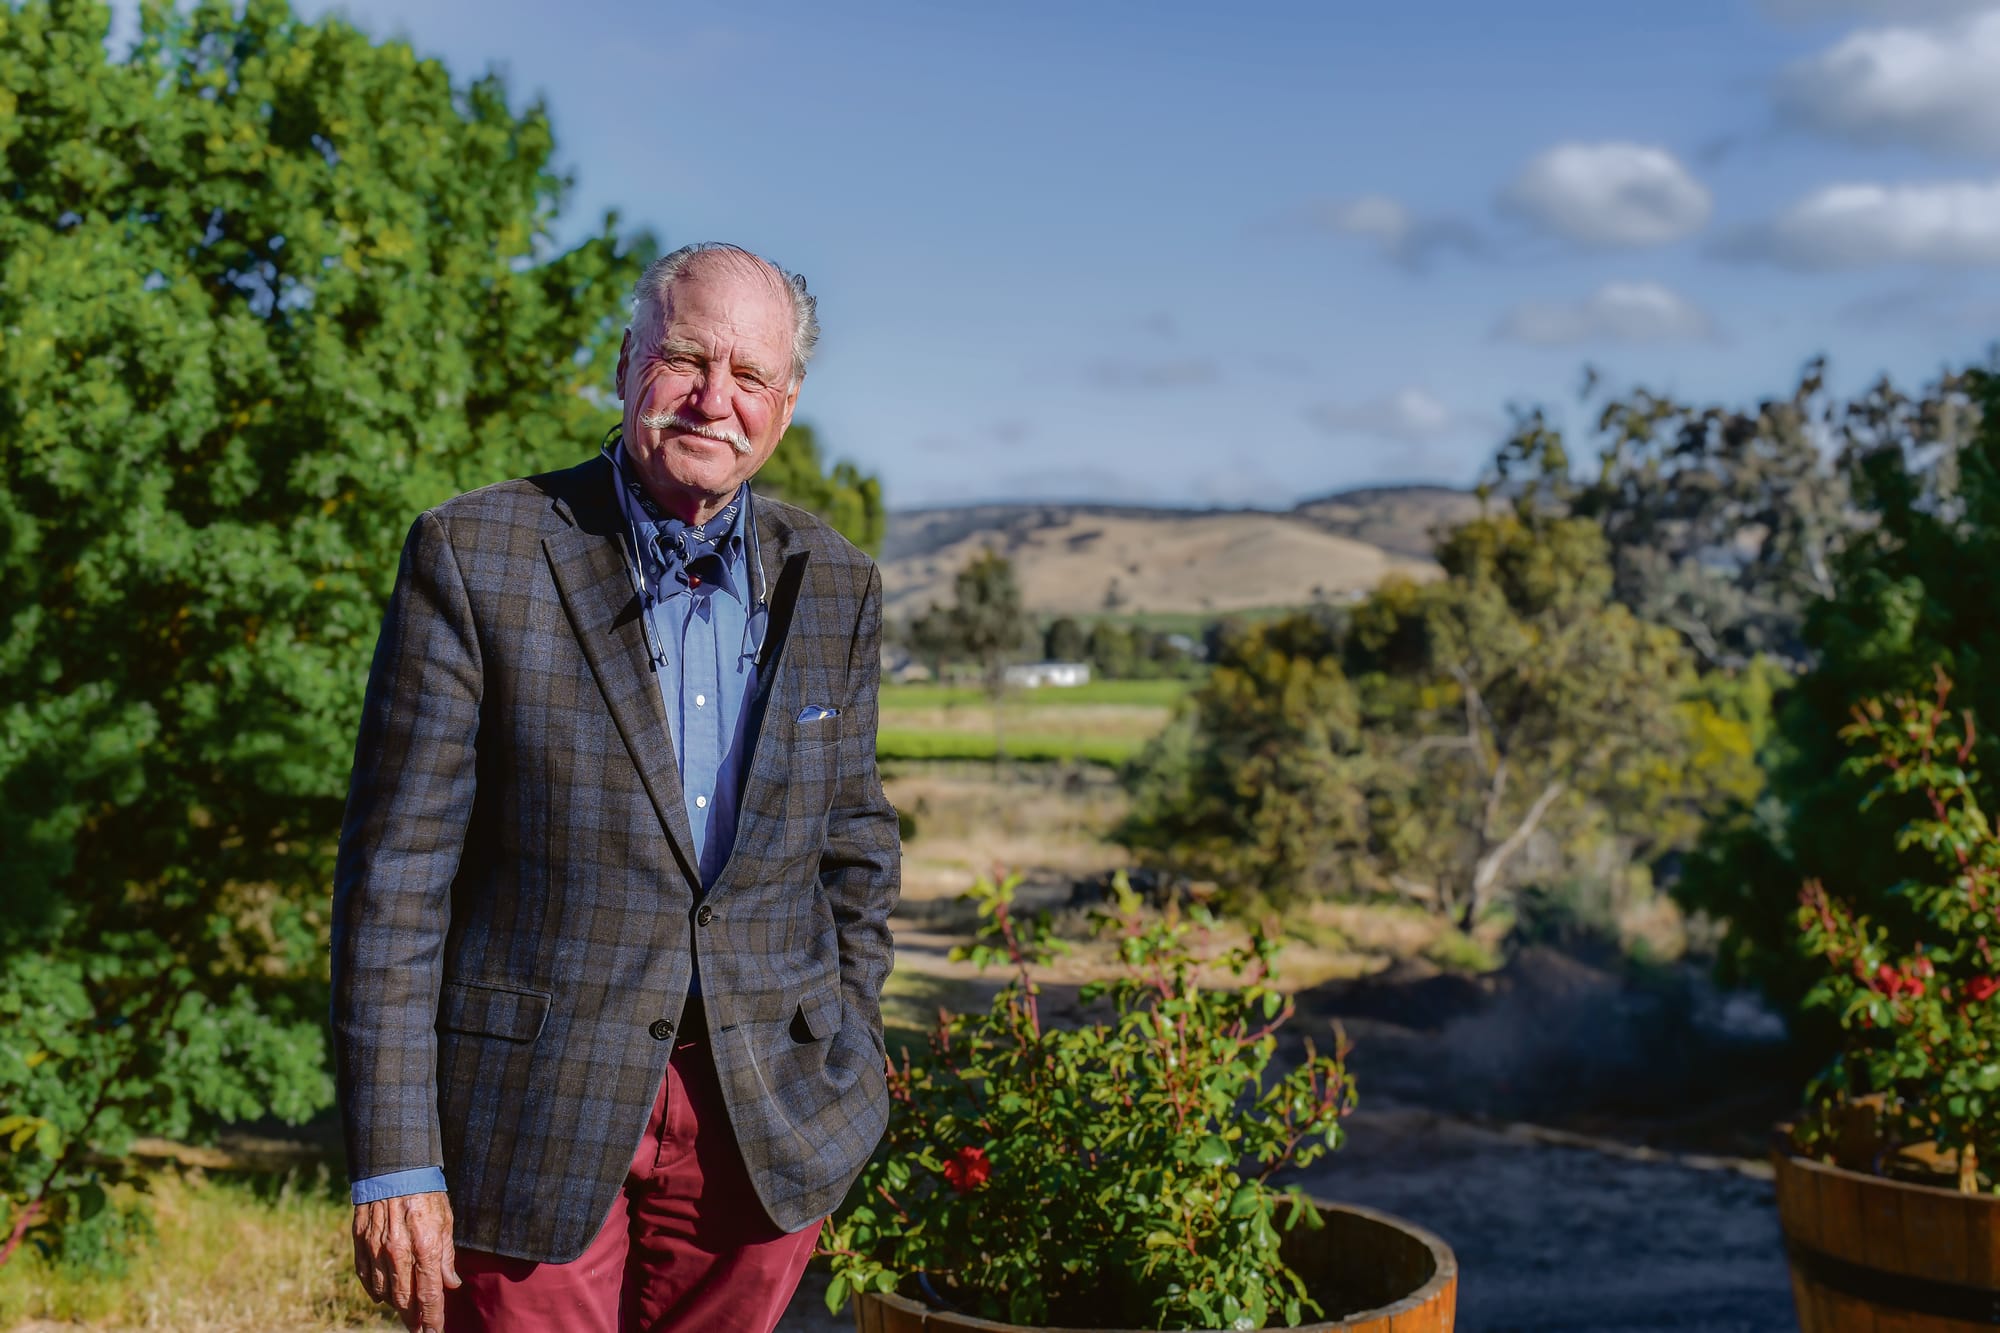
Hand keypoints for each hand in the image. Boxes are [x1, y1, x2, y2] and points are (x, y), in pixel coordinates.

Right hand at [353, 1190, 460, 1331]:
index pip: (430, 1293)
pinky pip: (366, 1277)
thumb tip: (450, 1285)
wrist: (394, 1167)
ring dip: (395, 1306)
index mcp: (425, 1246)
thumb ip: (446, 1256)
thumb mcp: (446, 1221)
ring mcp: (376, 1249)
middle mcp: (398, 1252)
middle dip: (413, 1319)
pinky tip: (383, 1296)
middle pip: (405, 1299)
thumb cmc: (426, 1193)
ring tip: (405, 1313)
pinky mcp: (361, 1243)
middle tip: (419, 1329)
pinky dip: (375, 1290)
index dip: (432, 1318)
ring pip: (384, 1292)